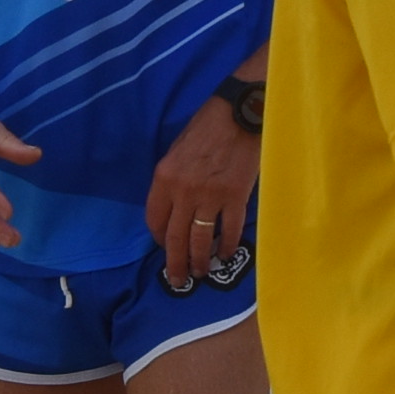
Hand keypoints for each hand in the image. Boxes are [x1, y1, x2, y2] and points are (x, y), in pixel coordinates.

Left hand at [144, 93, 260, 283]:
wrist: (239, 113)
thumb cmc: (207, 126)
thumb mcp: (176, 150)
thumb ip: (172, 181)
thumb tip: (174, 209)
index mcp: (164, 177)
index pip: (155, 220)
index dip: (159, 239)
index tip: (165, 247)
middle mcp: (183, 190)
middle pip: (175, 237)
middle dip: (175, 263)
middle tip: (179, 280)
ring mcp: (210, 195)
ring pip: (200, 239)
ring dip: (200, 260)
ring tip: (202, 272)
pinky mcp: (235, 196)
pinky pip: (229, 229)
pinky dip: (227, 245)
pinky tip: (226, 253)